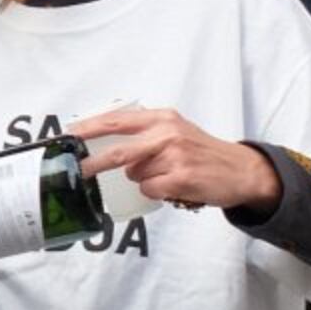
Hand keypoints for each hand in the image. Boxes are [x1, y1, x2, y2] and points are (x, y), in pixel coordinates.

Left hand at [75, 107, 281, 214]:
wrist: (241, 170)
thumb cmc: (202, 151)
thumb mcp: (174, 129)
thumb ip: (144, 131)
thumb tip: (102, 138)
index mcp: (161, 118)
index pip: (116, 121)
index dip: (89, 129)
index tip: (69, 136)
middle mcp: (167, 133)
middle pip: (118, 151)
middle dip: (93, 163)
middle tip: (77, 171)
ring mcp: (175, 156)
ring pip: (135, 175)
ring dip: (142, 180)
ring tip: (164, 175)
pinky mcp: (182, 178)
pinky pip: (150, 189)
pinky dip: (154, 191)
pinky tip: (172, 186)